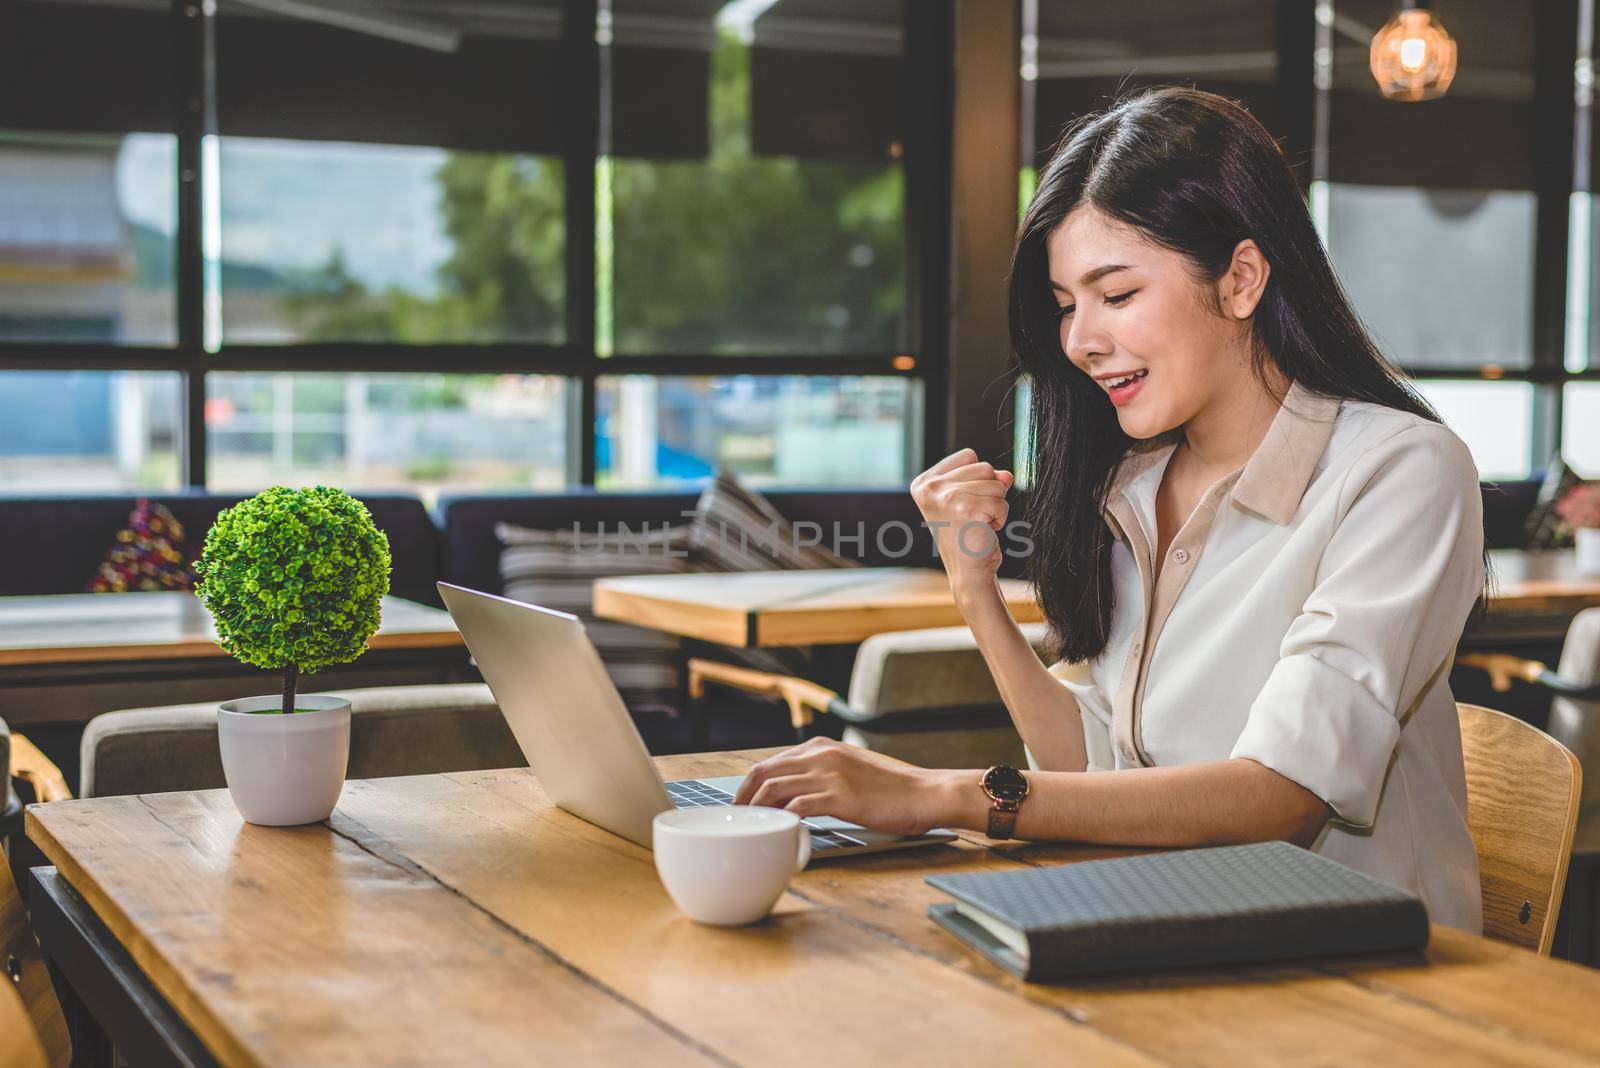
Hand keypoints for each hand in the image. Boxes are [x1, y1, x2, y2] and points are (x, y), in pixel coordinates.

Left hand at [732, 737, 974, 835]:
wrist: (925, 793)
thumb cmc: (892, 789)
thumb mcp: (851, 769)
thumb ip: (823, 773)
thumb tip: (795, 794)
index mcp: (822, 746)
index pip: (770, 762)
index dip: (749, 785)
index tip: (741, 805)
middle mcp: (821, 754)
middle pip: (764, 771)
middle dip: (743, 797)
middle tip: (736, 820)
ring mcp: (830, 773)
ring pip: (774, 788)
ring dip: (757, 810)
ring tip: (751, 830)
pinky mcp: (840, 796)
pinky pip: (797, 807)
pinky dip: (782, 821)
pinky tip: (779, 834)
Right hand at [910, 448, 1013, 592]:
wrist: (968, 572)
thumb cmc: (967, 535)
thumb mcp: (971, 498)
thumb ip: (987, 478)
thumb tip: (1007, 475)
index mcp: (923, 482)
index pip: (969, 456)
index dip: (977, 479)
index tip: (964, 504)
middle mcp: (930, 488)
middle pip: (985, 467)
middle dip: (989, 492)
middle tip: (973, 516)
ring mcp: (947, 498)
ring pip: (997, 484)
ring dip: (996, 506)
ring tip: (978, 524)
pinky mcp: (967, 510)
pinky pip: (1002, 502)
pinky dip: (1001, 518)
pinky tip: (984, 531)